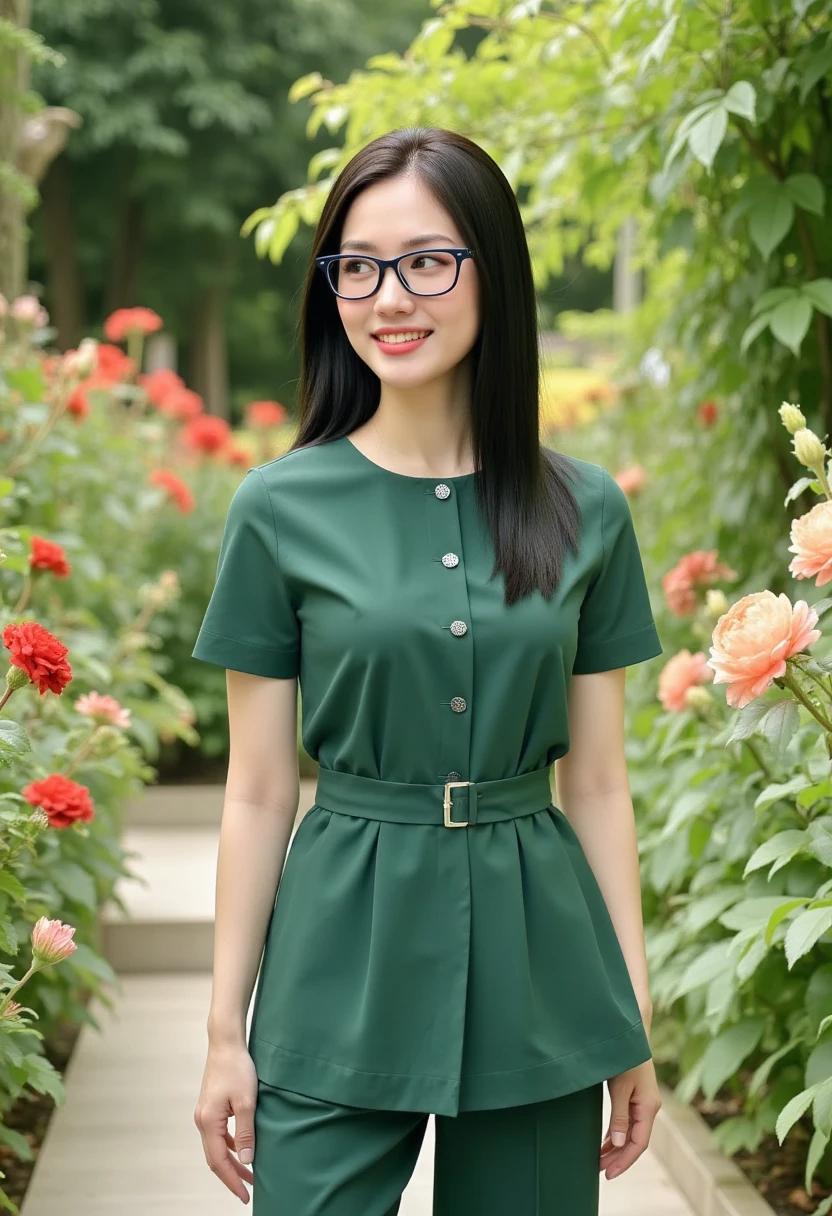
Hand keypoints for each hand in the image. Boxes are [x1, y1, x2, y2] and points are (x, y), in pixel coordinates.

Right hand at [194, 1042, 257, 1203]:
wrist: (226, 1043)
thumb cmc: (237, 1068)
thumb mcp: (247, 1102)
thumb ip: (246, 1133)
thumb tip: (246, 1161)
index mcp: (208, 1122)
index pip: (219, 1161)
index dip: (232, 1180)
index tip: (246, 1195)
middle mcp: (202, 1121)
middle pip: (216, 1158)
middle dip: (232, 1175)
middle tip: (249, 1190)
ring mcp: (205, 1114)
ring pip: (217, 1147)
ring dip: (232, 1161)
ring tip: (250, 1173)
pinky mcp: (211, 1107)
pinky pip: (218, 1135)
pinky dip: (229, 1146)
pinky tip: (242, 1149)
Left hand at [600, 1057, 661, 1179]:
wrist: (630, 1034)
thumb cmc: (625, 1058)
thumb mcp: (620, 1087)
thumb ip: (620, 1115)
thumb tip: (619, 1143)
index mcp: (648, 1107)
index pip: (639, 1143)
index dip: (624, 1160)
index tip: (609, 1173)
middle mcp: (648, 1108)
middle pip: (635, 1141)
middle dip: (618, 1158)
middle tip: (599, 1171)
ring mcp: (642, 1103)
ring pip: (630, 1133)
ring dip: (616, 1147)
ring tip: (598, 1160)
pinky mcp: (635, 1098)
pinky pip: (627, 1123)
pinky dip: (616, 1134)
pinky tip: (605, 1142)